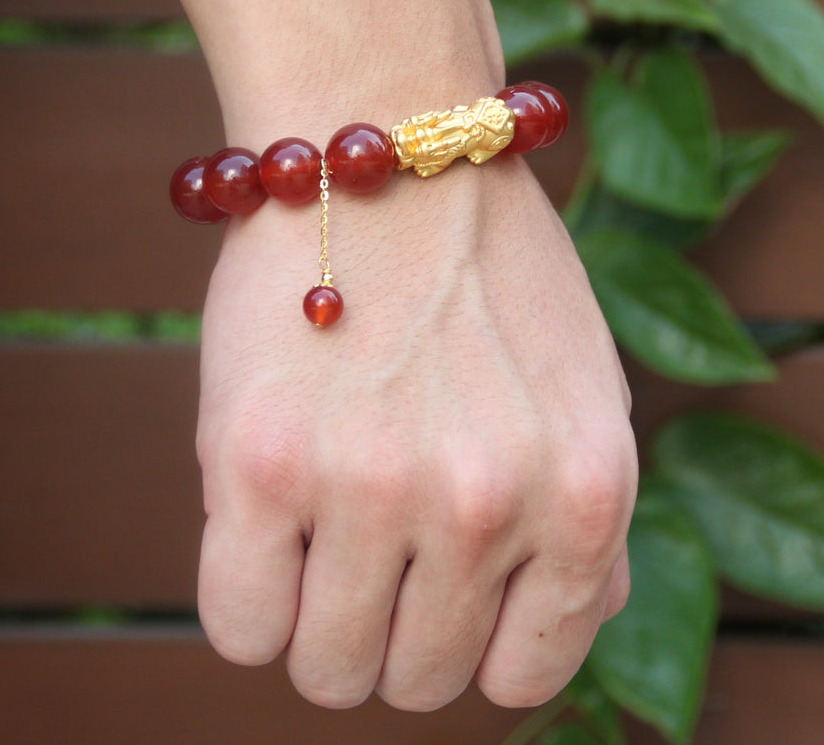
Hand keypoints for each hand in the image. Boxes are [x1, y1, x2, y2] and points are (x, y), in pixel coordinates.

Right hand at [195, 150, 637, 710]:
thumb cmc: (484, 267)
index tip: (435, 589)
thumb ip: (585, 521)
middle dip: (387, 624)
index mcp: (586, 493)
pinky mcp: (259, 461)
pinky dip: (248, 594)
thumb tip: (572, 624)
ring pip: (322, 668)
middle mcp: (485, 502)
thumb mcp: (583, 388)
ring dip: (315, 613)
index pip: (520, 677)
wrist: (386, 143)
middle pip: (412, 680)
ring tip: (318, 517)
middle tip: (367, 533)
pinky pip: (238, 624)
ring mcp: (369, 485)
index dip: (469, 640)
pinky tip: (263, 516)